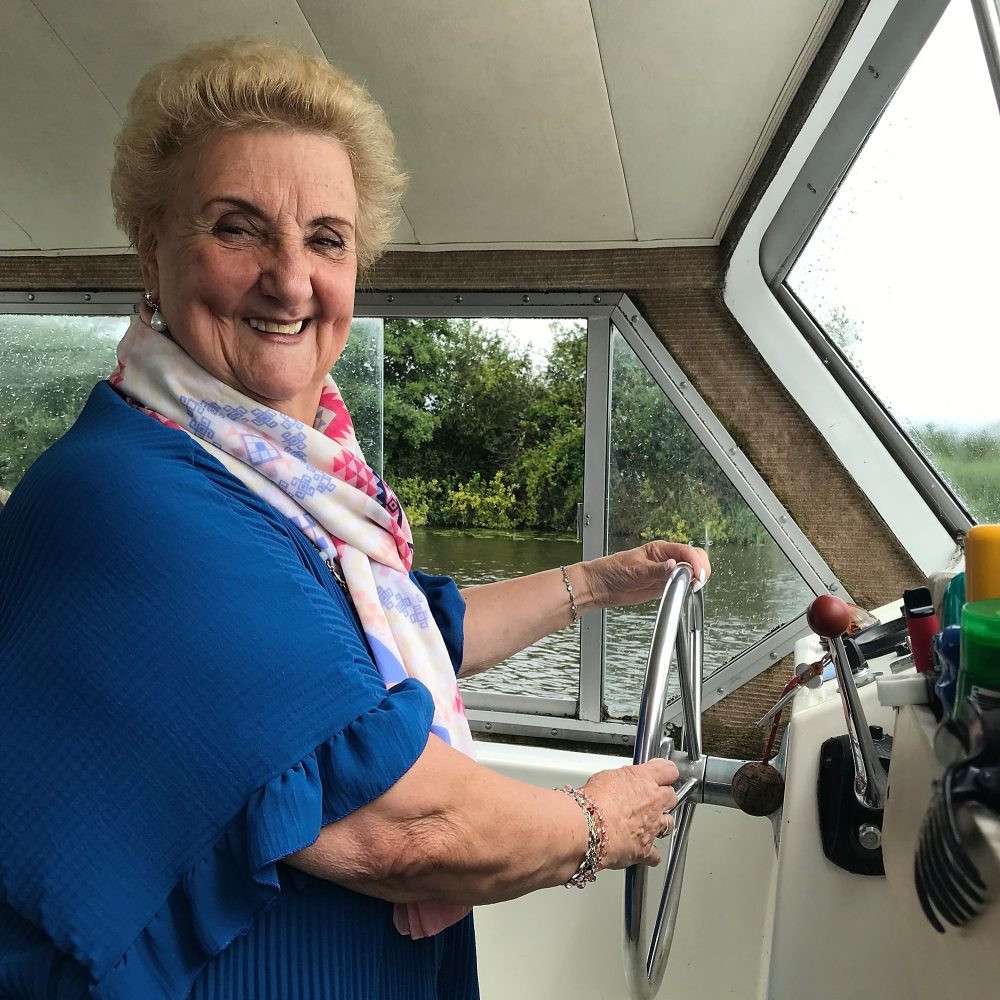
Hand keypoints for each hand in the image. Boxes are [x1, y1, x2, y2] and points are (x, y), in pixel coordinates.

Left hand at [581, 540, 711, 609]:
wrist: (602, 586)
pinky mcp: (664, 586)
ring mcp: (666, 573)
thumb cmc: (613, 570)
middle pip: (694, 558)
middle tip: (698, 581)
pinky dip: (687, 588)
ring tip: (690, 587)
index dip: (696, 561)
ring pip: (690, 572)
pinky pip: (682, 585)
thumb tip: (674, 566)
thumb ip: (656, 570)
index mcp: (660, 549)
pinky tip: (685, 592)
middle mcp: (666, 559)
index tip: (698, 573)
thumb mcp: (636, 569)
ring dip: (695, 579)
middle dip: (700, 568)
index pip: (686, 551)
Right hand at [582, 758, 678, 868]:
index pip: (668, 770)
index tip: (663, 776)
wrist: (588, 827)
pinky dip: (651, 854)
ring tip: (646, 824)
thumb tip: (623, 782)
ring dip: (660, 824)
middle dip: (664, 798)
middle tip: (651, 800)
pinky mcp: (646, 849)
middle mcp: (654, 802)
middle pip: (671, 797)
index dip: (666, 774)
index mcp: (644, 779)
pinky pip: (655, 855)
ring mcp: (652, 826)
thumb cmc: (593, 801)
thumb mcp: (606, 777)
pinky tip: (642, 850)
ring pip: (669, 824)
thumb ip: (623, 779)